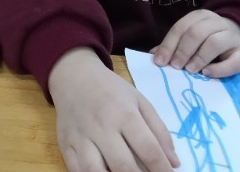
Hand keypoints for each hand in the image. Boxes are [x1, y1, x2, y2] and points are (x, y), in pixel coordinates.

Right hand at [49, 48, 178, 171]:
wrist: (74, 76)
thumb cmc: (111, 90)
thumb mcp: (139, 101)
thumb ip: (159, 130)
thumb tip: (174, 163)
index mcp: (125, 114)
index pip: (149, 150)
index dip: (163, 170)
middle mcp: (102, 127)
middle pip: (123, 166)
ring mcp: (81, 137)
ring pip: (95, 171)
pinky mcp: (65, 145)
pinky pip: (76, 171)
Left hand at [151, 9, 239, 76]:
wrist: (237, 37)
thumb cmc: (206, 39)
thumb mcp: (189, 38)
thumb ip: (173, 45)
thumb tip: (155, 56)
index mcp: (200, 16)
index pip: (181, 27)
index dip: (169, 44)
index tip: (160, 61)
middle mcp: (217, 23)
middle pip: (197, 33)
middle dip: (183, 51)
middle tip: (176, 66)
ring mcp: (232, 37)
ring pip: (215, 42)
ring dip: (199, 57)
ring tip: (190, 70)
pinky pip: (233, 61)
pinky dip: (219, 69)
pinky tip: (207, 73)